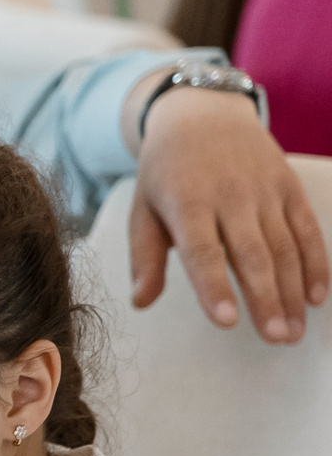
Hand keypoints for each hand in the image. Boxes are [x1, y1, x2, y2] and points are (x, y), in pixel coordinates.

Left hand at [129, 86, 327, 342]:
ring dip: (293, 291)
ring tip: (293, 333)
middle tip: (277, 339)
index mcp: (188, 204)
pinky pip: (307, 229)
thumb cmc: (166, 174)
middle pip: (252, 255)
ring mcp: (265, 191)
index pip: (203, 251)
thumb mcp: (143, 210)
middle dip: (267, 299)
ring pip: (285, 247)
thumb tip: (141, 302)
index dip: (215, 286)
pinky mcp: (289, 187)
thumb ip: (145, 256)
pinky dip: (316, 264)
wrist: (203, 115)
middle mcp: (231, 196)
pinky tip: (316, 298)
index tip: (227, 321)